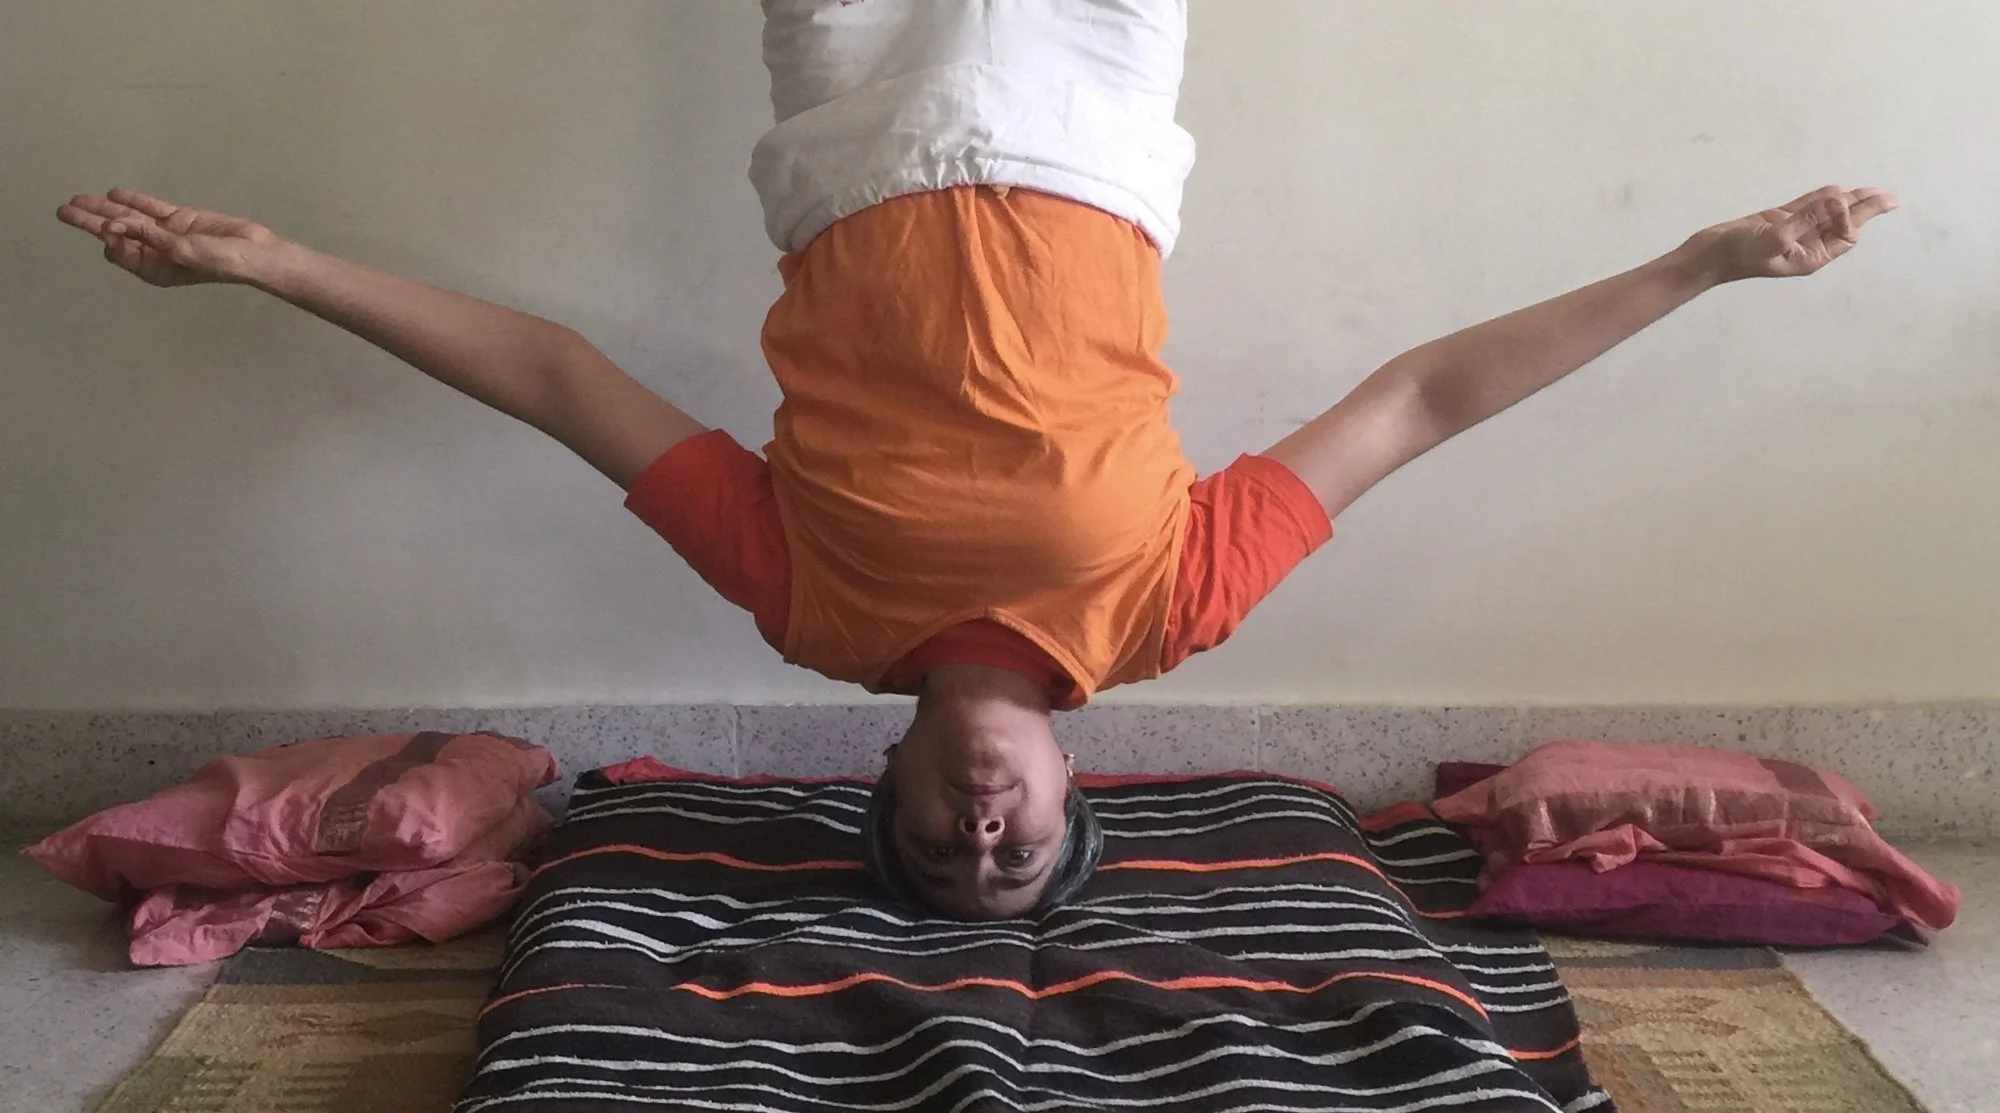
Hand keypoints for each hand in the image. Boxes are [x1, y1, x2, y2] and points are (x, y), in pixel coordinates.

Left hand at [56, 189, 278, 286]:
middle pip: (116, 232)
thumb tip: (112, 224)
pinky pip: (150, 207)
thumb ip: (147, 236)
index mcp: (153, 268)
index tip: (108, 229)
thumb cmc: (219, 260)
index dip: (109, 239)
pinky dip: (133, 200)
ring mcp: (166, 233)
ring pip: (129, 216)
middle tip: (64, 210)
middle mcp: (155, 251)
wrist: (254, 251)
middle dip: (90, 221)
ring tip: (79, 198)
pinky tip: (114, 193)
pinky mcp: (179, 218)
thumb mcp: (180, 251)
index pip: (118, 251)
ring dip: (105, 207)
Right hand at [1687, 185, 1899, 282]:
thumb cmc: (1738, 253)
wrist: (1706, 255)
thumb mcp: (1774, 237)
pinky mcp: (1778, 220)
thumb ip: (1806, 218)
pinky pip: (1807, 207)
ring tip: (1871, 191)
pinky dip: (1822, 198)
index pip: (1844, 235)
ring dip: (1847, 201)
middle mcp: (1806, 245)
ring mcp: (1792, 231)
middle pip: (1843, 225)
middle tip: (1889, 197)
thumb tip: (1836, 198)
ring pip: (1827, 214)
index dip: (1848, 217)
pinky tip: (1837, 191)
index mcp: (1810, 256)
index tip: (1838, 202)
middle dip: (1865, 210)